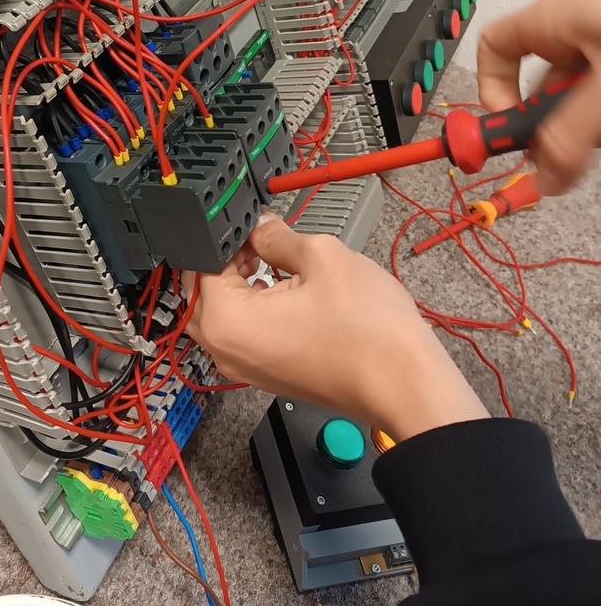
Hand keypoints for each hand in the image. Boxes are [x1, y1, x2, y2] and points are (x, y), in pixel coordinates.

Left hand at [185, 213, 487, 442]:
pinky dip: (256, 307)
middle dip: (227, 259)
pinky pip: (244, 333)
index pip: (200, 263)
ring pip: (223, 313)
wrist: (405, 385)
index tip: (248, 220)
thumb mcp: (321, 257)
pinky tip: (286, 288)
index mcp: (226, 321)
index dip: (225, 235)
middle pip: (203, 291)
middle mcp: (226, 350)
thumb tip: (260, 226)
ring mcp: (245, 367)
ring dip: (241, 283)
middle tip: (262, 237)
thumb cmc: (369, 332)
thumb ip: (276, 236)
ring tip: (278, 260)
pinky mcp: (267, 373)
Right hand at [478, 0, 600, 194]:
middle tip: (566, 154)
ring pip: (578, 95)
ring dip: (586, 127)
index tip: (508, 129)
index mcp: (554, 17)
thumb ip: (570, 136)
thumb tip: (544, 178)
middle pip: (539, 84)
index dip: (491, 91)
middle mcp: (576, 26)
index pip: (492, 48)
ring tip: (599, 133)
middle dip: (550, 124)